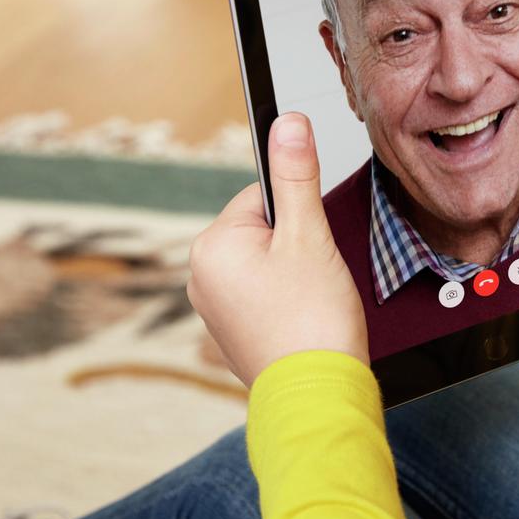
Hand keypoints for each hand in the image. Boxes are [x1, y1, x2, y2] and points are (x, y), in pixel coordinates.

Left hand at [187, 113, 367, 386]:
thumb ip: (296, 174)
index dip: (300, 216)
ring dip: (294, 274)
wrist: (316, 396)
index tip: (314, 244)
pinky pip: (263, 295)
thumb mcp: (309, 235)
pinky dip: (287, 302)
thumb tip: (287, 123)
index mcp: (213, 245)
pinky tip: (302, 321)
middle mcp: (202, 275)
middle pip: (264, 229)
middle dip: (298, 246)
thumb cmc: (312, 321)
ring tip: (311, 303)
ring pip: (266, 262)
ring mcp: (214, 307)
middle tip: (316, 278)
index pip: (263, 196)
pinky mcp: (231, 332)